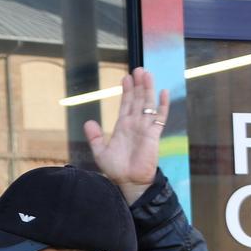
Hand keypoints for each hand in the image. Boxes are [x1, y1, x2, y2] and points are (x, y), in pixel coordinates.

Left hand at [85, 67, 168, 202]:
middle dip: (138, 84)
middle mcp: (135, 125)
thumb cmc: (116, 170)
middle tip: (138, 69)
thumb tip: (88, 122)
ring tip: (146, 74)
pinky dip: (162, 105)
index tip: (126, 77)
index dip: (127, 91)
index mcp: (123, 127)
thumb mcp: (100, 152)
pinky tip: (163, 93)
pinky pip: (160, 117)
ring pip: (148, 104)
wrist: (128, 182)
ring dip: (147, 89)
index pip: (126, 104)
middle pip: (138, 100)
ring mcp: (145, 128)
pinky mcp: (153, 135)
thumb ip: (95, 137)